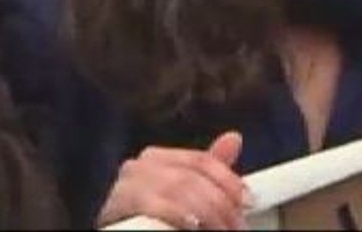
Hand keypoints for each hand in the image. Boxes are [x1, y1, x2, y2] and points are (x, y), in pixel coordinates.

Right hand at [96, 131, 252, 229]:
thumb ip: (208, 170)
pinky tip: (192, 225)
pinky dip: (176, 214)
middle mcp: (136, 168)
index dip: (228, 180)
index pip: (199, 161)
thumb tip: (234, 138)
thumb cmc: (155, 218)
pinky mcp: (113, 210)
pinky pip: (150, 205)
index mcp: (155, 159)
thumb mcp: (186, 193)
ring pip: (175, 190)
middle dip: (219, 203)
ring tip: (219, 230)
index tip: (248, 201)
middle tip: (236, 225)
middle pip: (189, 176)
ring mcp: (121, 188)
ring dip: (205, 213)